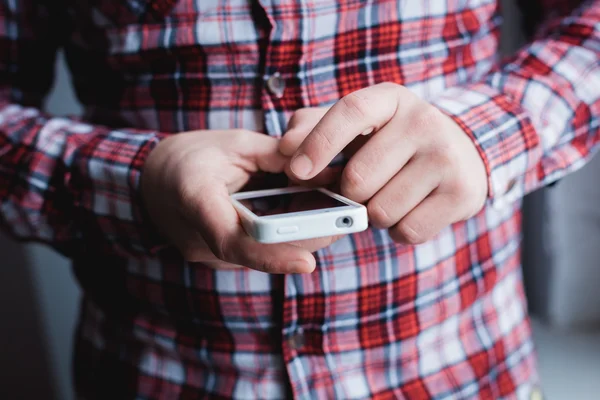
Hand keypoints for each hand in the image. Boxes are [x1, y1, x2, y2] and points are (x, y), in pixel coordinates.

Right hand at [141, 130, 339, 272]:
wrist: (151, 183)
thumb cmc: (189, 157)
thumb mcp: (233, 144)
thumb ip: (277, 158)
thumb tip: (322, 172)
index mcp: (195, 200)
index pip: (232, 242)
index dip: (272, 256)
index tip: (308, 264)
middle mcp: (200, 241)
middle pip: (261, 253)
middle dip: (306, 237)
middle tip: (345, 219)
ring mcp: (210, 255)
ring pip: (265, 256)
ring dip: (302, 236)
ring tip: (336, 213)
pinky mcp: (223, 257)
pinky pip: (260, 252)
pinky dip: (288, 235)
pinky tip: (312, 215)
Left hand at [283, 83, 487, 243]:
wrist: (463, 154)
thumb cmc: (394, 142)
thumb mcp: (359, 125)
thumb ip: (314, 129)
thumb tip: (285, 147)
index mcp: (390, 99)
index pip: (350, 113)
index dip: (318, 144)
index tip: (296, 172)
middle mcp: (423, 121)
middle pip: (357, 179)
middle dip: (350, 194)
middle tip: (364, 186)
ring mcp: (446, 157)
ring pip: (380, 211)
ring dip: (375, 215)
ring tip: (391, 195)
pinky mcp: (462, 193)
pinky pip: (407, 231)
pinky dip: (399, 230)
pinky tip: (411, 210)